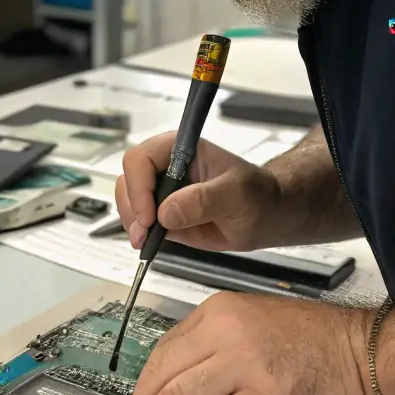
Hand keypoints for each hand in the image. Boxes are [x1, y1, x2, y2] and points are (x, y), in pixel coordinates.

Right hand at [116, 134, 281, 251]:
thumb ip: (204, 200)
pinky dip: (138, 233)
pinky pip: (139, 220)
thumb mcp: (238, 195)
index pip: (142, 158)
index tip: (150, 215)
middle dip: (132, 206)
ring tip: (146, 240)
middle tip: (145, 232)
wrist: (267, 218)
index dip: (139, 185)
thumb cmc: (259, 196)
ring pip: (128, 200)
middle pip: (128, 179)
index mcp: (181, 150)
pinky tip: (148, 244)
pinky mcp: (164, 215)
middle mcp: (166, 167)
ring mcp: (163, 191)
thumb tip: (167, 212)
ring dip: (131, 221)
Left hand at [128, 291, 375, 394]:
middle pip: (161, 377)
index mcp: (219, 312)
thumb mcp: (253, 322)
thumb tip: (176, 384)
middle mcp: (226, 331)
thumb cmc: (315, 341)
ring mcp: (247, 363)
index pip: (162, 351)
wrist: (363, 349)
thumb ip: (214, 345)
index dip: (144, 387)